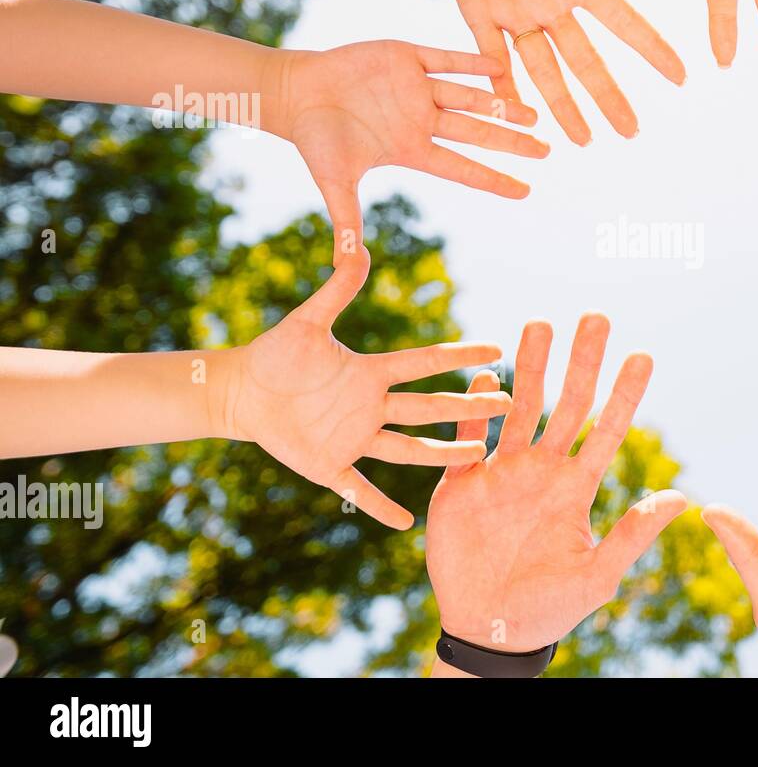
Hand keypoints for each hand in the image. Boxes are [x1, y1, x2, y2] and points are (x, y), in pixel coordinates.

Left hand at [224, 247, 509, 528]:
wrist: (240, 391)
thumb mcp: (307, 321)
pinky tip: (406, 522)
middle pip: (429, 407)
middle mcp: (371, 407)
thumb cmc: (274, 353)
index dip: (460, 354)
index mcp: (370, 373)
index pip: (424, 362)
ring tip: (479, 456)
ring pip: (408, 450)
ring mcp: (353, 439)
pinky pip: (359, 489)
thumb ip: (336, 288)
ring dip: (442, 454)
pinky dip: (381, 506)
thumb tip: (358, 244)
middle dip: (468, 406)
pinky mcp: (328, 465)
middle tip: (508, 404)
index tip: (497, 347)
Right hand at [272, 40, 544, 264]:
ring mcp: (418, 88)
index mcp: (413, 149)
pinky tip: (501, 67)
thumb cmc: (315, 139)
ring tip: (534, 114)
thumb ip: (347, 221)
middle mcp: (423, 120)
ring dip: (501, 104)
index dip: (493, 180)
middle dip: (511, 142)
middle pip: (477, 133)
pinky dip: (472, 62)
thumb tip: (346, 270)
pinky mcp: (407, 57)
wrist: (295, 92)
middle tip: (547, 150)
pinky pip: (446, 59)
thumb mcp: (334, 183)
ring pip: (469, 98)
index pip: (462, 169)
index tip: (526, 192)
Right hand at [426, 313, 686, 657]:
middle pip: (566, 403)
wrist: (489, 630)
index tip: (643, 356)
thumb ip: (633, 535)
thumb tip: (682, 497)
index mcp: (575, 488)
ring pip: (517, 407)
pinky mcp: (459, 484)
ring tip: (539, 324)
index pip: (607, 429)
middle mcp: (541, 470)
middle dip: (582, 361)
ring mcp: (500, 472)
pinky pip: (465, 436)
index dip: (625, 393)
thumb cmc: (549, 609)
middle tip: (596, 317)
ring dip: (528, 368)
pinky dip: (472, 407)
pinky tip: (483, 376)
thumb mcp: (598, 575)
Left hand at [440, 0, 686, 144]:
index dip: (650, 48)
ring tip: (583, 141)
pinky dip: (504, 87)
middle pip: (585, 59)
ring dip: (563, 106)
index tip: (680, 78)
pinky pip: (493, 58)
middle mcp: (552, 9)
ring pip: (544, 69)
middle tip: (631, 132)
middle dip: (608, 96)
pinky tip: (518, 118)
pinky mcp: (480, 18)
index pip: (622, 20)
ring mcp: (517, 17)